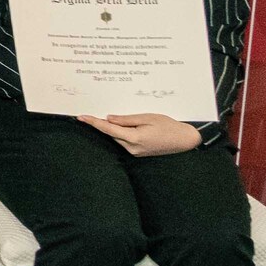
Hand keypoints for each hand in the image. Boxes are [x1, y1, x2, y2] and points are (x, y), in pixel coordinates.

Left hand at [84, 112, 204, 157]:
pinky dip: (122, 133)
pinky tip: (125, 125)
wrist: (184, 140)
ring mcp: (135, 152)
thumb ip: (127, 119)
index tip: (81, 117)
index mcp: (134, 138)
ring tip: (116, 117)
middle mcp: (132, 148)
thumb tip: (109, 118)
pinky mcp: (138, 153)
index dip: (93, 122)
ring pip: (117, 137)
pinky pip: (125, 141)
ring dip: (114, 128)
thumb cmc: (169, 126)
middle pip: (111, 133)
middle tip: (93, 112)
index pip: (108, 129)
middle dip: (103, 123)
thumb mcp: (148, 117)